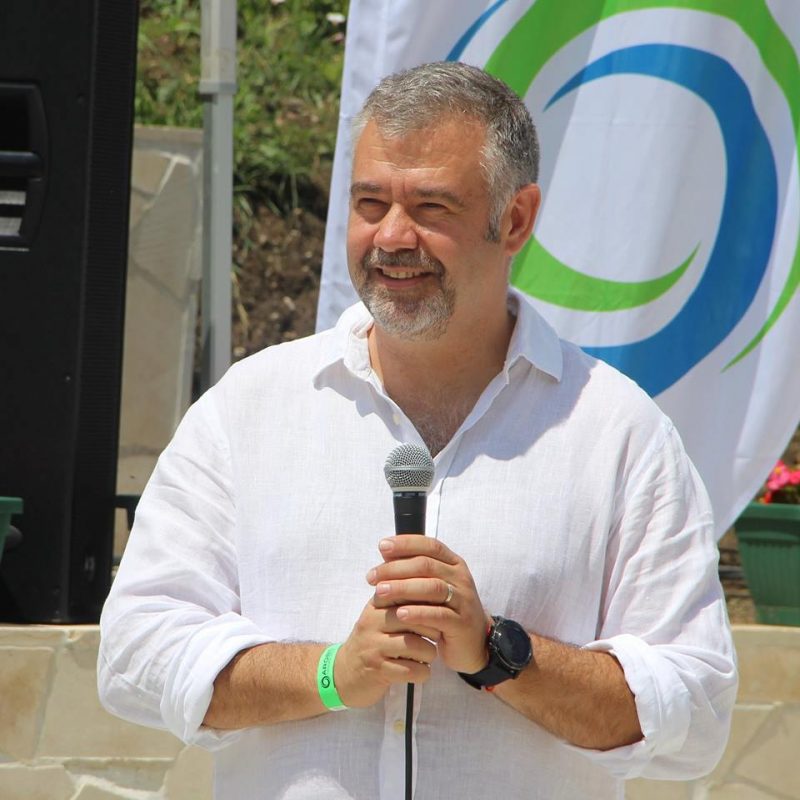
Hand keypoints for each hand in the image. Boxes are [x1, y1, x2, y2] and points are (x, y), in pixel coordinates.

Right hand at [334, 596, 438, 708]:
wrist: (343, 673)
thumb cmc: (371, 641)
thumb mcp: (380, 615)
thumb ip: (400, 600)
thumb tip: (433, 585)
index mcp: (376, 605)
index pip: (407, 593)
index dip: (429, 602)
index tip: (439, 611)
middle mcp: (372, 622)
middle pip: (413, 617)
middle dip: (433, 628)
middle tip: (437, 635)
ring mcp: (374, 647)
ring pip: (415, 645)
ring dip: (429, 652)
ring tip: (428, 654)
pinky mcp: (378, 670)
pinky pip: (411, 670)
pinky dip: (423, 672)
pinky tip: (421, 670)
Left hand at [367, 535, 491, 674]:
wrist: (472, 643)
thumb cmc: (445, 611)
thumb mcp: (431, 588)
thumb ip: (413, 572)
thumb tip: (386, 554)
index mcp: (453, 564)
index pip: (430, 546)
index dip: (406, 543)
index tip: (382, 546)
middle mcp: (461, 578)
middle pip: (427, 565)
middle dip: (396, 568)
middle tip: (372, 576)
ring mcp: (463, 600)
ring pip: (432, 587)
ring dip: (403, 588)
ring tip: (380, 592)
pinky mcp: (461, 623)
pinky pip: (439, 615)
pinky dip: (418, 613)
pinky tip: (400, 613)